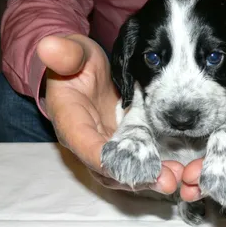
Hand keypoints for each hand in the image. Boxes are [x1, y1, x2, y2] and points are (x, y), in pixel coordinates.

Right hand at [38, 34, 183, 193]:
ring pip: (122, 173)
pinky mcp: (121, 145)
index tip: (134, 165)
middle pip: (107, 170)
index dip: (106, 158)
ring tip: (176, 178)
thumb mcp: (74, 53)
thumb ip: (66, 54)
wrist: (84, 71)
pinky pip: (134, 164)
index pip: (85, 146)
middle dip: (136, 177)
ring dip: (148, 179)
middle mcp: (86, 142)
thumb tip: (49, 45)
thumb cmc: (77, 62)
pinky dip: (153, 170)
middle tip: (167, 180)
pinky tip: (176, 169)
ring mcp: (104, 146)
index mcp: (71, 121)